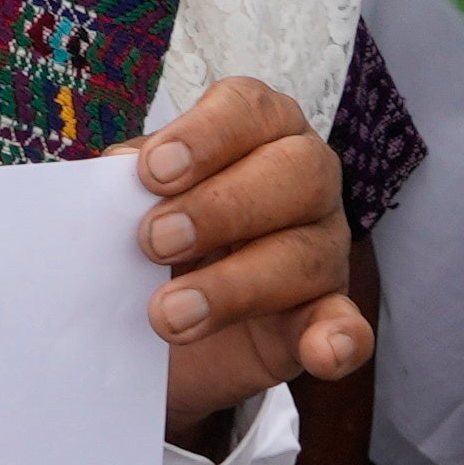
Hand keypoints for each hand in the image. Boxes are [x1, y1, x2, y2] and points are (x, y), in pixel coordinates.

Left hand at [133, 79, 364, 435]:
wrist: (166, 327)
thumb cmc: (158, 242)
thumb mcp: (135, 207)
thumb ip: (127, 188)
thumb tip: (117, 173)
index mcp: (258, 131)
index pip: (248, 111)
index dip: (203, 136)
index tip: (151, 172)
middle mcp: (305, 179)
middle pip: (295, 172)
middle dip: (220, 208)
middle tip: (154, 242)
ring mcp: (324, 248)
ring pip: (306, 254)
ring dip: (234, 286)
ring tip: (169, 315)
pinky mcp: (326, 316)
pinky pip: (346, 324)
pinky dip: (338, 338)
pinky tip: (322, 353)